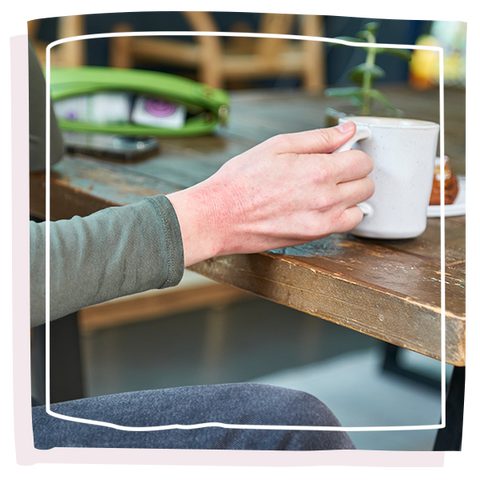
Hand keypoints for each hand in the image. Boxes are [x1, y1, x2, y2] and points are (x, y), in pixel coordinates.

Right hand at [167, 122, 373, 266]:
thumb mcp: (278, 145)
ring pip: (361, 206)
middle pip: (367, 184)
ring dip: (351, 195)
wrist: (219, 216)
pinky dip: (342, 214)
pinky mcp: (314, 237)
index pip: (362, 161)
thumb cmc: (241, 180)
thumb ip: (319, 138)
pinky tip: (324, 206)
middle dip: (354, 173)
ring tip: (327, 189)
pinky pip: (346, 225)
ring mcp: (322, 222)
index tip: (342, 153)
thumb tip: (348, 130)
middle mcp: (326, 199)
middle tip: (333, 169)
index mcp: (319, 171)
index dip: (353, 153)